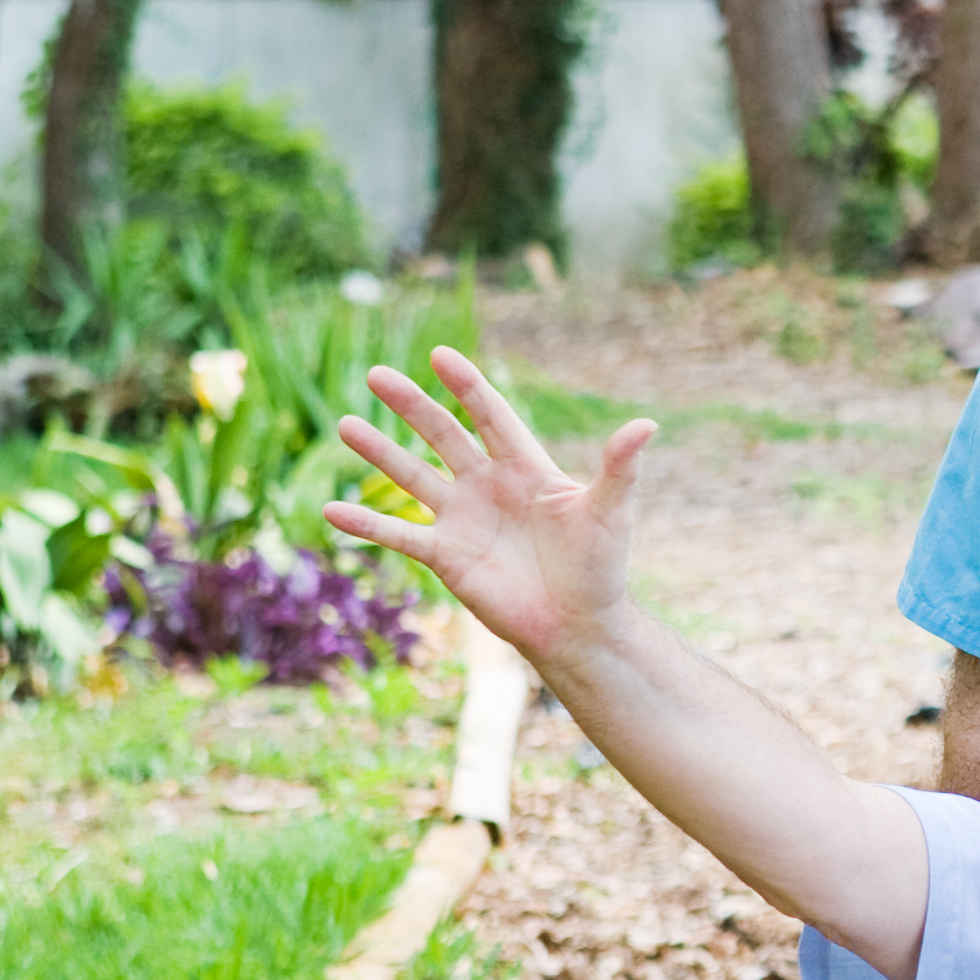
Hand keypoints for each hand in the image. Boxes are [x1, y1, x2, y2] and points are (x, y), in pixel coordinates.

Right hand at [327, 349, 656, 667]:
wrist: (578, 625)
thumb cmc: (599, 567)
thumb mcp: (608, 512)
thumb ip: (620, 468)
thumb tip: (647, 425)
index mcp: (525, 468)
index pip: (490, 415)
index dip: (467, 385)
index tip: (440, 355)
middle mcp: (488, 486)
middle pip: (443, 435)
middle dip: (411, 405)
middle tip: (377, 375)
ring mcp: (462, 519)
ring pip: (413, 476)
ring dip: (380, 451)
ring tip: (345, 423)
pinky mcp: (446, 556)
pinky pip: (399, 534)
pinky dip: (367, 525)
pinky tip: (332, 510)